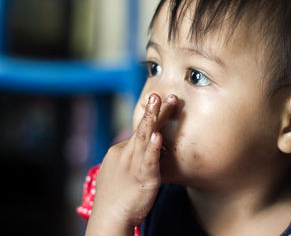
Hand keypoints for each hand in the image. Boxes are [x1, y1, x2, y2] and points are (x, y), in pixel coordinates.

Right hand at [85, 93, 177, 235]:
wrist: (109, 218)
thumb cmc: (115, 199)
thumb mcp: (116, 172)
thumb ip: (129, 159)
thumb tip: (139, 150)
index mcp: (119, 152)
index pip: (137, 132)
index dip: (150, 118)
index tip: (159, 103)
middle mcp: (125, 154)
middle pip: (141, 128)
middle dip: (151, 110)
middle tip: (157, 94)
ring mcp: (134, 164)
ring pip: (145, 137)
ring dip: (152, 118)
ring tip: (159, 101)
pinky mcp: (144, 177)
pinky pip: (149, 159)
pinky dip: (153, 147)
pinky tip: (157, 135)